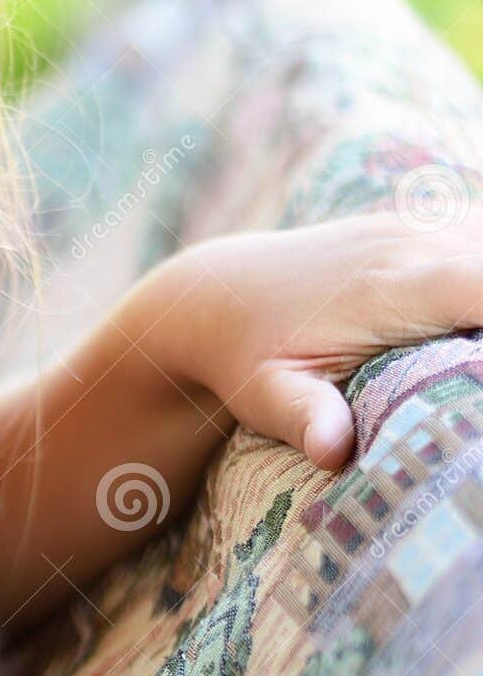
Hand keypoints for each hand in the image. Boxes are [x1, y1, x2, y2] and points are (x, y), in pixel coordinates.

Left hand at [142, 206, 482, 470]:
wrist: (219, 293)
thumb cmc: (245, 355)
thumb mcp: (262, 392)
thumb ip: (301, 416)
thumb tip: (331, 452)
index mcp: (394, 284)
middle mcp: (423, 240)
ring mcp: (433, 223)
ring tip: (482, 359)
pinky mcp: (439, 223)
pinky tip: (475, 338)